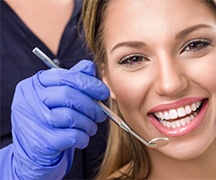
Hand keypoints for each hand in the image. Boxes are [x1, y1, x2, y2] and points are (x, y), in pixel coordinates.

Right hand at [11, 60, 109, 177]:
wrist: (34, 151)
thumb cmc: (50, 119)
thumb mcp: (57, 96)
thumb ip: (72, 79)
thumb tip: (90, 67)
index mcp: (35, 84)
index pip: (66, 76)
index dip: (89, 84)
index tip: (103, 92)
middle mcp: (29, 100)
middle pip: (69, 95)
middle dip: (91, 106)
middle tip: (101, 114)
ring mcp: (33, 121)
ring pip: (71, 116)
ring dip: (88, 123)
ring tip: (90, 127)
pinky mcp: (42, 142)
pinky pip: (72, 136)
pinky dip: (83, 138)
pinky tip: (82, 138)